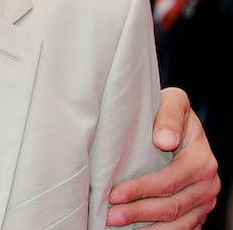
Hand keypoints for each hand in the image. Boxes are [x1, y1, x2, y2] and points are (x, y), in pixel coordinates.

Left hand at [107, 87, 218, 227]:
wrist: (178, 121)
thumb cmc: (169, 111)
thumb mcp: (173, 102)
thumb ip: (168, 116)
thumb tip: (164, 140)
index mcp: (202, 160)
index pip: (169, 181)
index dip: (141, 190)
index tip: (114, 194)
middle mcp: (207, 184)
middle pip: (171, 206)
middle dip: (138, 213)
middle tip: (110, 216)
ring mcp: (204, 200)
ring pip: (178, 223)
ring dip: (148, 228)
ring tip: (118, 226)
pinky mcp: (197, 210)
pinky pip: (182, 228)